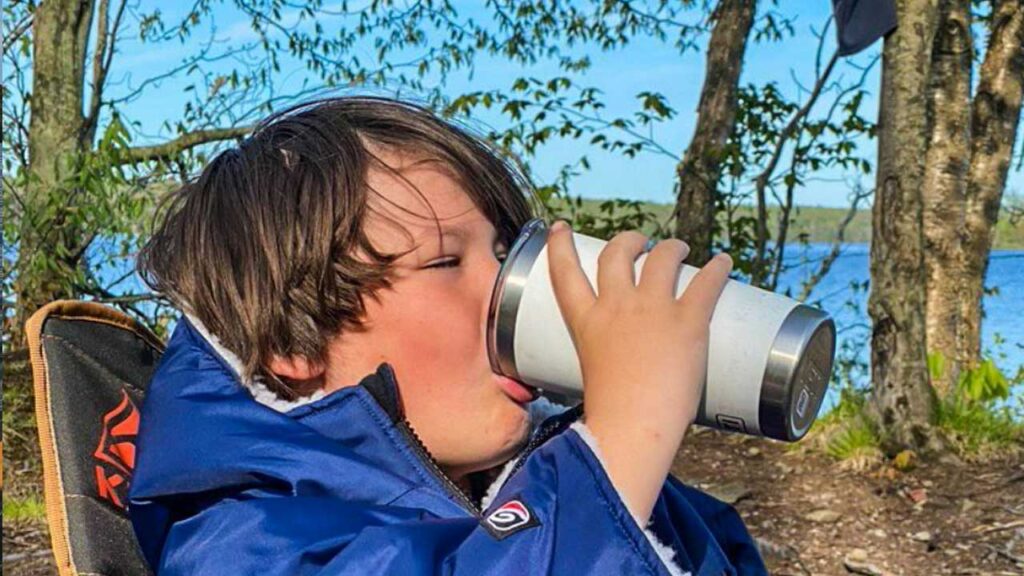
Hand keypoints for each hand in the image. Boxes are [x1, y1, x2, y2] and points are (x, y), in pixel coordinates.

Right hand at [545, 220, 731, 523]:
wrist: (632, 427)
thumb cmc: (613, 417)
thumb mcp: (595, 375)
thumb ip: (607, 362)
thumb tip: (625, 373)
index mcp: (588, 322)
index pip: (565, 272)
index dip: (559, 245)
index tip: (560, 227)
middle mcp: (617, 306)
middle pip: (617, 254)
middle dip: (627, 241)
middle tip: (639, 242)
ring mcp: (653, 310)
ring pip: (662, 257)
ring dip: (671, 247)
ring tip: (679, 249)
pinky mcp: (688, 321)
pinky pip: (707, 282)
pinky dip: (718, 269)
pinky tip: (724, 263)